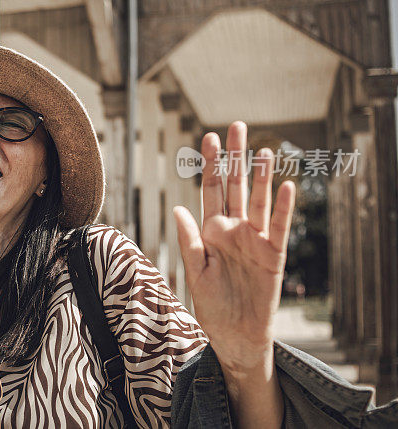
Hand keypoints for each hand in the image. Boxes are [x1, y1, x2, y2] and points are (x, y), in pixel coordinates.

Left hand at [173, 122, 294, 377]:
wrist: (235, 334)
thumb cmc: (211, 303)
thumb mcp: (194, 270)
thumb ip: (189, 240)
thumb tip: (177, 209)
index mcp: (212, 229)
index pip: (211, 190)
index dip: (210, 165)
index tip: (207, 138)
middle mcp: (234, 228)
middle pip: (236, 186)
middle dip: (235, 158)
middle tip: (237, 128)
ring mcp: (255, 239)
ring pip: (258, 201)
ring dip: (261, 176)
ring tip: (264, 150)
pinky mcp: (273, 254)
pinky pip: (278, 227)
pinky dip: (282, 208)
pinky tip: (285, 186)